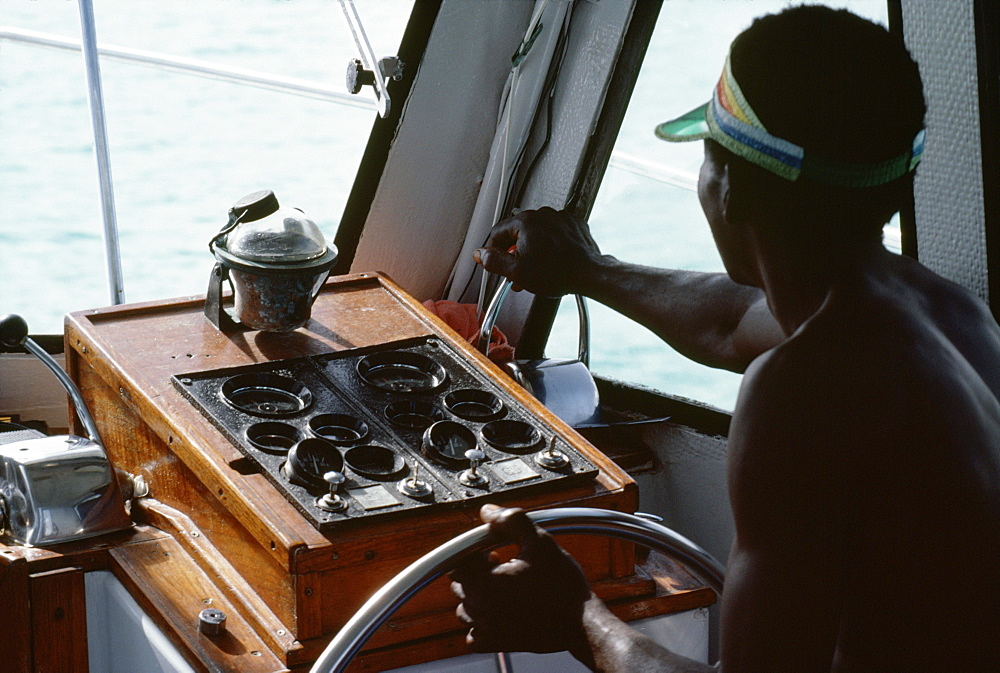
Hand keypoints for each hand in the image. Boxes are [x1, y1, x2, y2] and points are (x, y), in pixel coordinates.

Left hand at [451, 504, 592, 654]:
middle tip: (504, 564)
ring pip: (466, 608)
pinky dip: (483, 622)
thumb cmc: (562, 585)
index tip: (493, 550)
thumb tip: (488, 511)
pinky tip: (503, 610)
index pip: (458, 563)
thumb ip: (511, 521)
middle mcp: (480, 610)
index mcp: (484, 584)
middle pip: (460, 584)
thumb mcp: (540, 541)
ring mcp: (487, 631)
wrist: (581, 623)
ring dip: (479, 595)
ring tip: (507, 587)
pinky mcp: (497, 644)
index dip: (474, 552)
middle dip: (477, 571)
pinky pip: (475, 634)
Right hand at [474, 207, 604, 296]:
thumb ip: (494, 261)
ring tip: (534, 270)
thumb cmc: (557, 272)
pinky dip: (550, 245)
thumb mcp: (517, 271)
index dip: (493, 251)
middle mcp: (543, 214)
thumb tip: (480, 254)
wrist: (589, 274)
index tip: (494, 262)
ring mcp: (560, 218)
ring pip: (537, 233)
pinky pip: (554, 233)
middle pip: (518, 233)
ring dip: (531, 250)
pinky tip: (551, 261)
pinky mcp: (573, 225)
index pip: (497, 233)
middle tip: (515, 271)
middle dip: (514, 253)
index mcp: (526, 221)